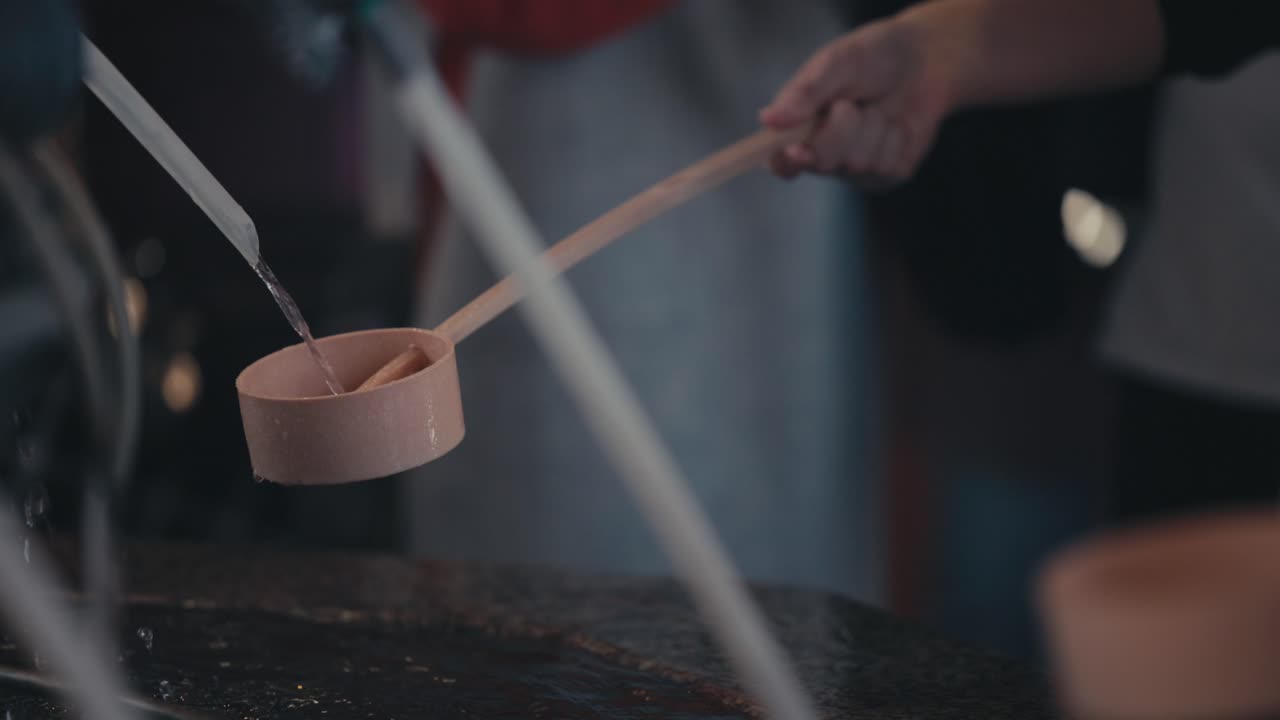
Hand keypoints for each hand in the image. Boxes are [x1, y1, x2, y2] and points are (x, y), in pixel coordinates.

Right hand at [760, 12, 952, 187]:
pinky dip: (896, 138)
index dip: (786, 162)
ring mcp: (854, 169)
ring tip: (876, 108)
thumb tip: (768, 119)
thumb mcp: (838, 62)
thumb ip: (805, 92)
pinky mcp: (886, 176)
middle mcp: (822, 154)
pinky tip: (896, 124)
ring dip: (872, 128)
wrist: (925, 61)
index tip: (798, 150)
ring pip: (858, 164)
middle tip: (851, 103)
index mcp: (799, 128)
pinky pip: (887, 167)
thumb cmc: (874, 57)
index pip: (779, 162)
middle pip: (821, 162)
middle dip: (840, 129)